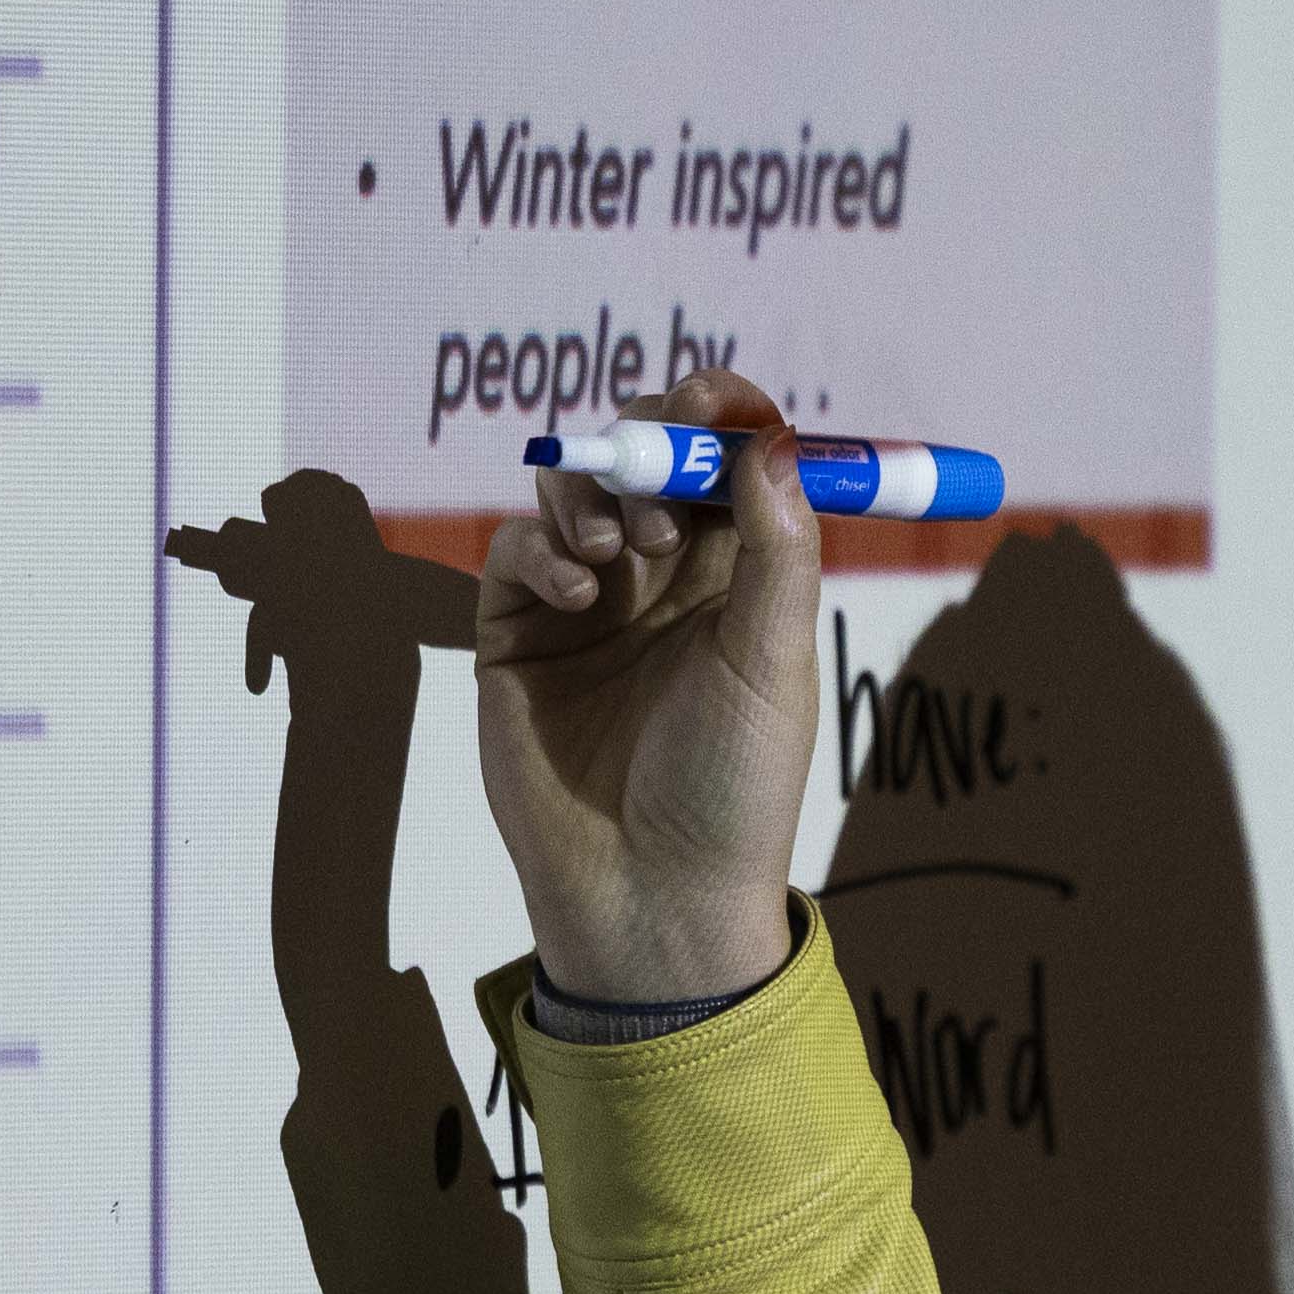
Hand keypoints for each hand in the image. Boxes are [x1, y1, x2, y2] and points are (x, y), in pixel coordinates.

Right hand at [473, 368, 819, 1004]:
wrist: (651, 893)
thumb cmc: (732, 789)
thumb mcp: (772, 663)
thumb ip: (777, 548)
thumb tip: (774, 438)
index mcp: (741, 579)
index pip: (729, 465)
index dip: (724, 418)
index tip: (716, 399)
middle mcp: (664, 578)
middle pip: (648, 457)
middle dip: (652, 438)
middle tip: (661, 454)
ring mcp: (587, 601)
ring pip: (577, 488)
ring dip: (599, 492)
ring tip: (625, 551)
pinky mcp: (516, 633)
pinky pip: (518, 549)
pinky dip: (544, 546)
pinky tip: (579, 586)